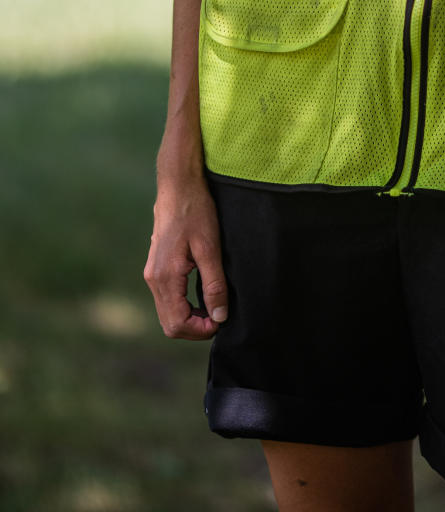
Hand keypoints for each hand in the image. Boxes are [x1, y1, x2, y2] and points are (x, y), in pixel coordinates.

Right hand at [144, 172, 227, 338]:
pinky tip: (200, 295)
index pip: (177, 324)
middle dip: (195, 328)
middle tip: (219, 315)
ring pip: (167, 313)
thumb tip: (219, 316)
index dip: (200, 330)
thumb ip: (214, 284)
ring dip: (189, 317)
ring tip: (213, 306)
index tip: (221, 319)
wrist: (178, 185)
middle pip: (169, 324)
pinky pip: (166, 299)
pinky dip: (182, 306)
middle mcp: (153, 279)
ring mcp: (152, 273)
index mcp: (165, 277)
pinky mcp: (155, 267)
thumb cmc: (196, 212)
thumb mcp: (210, 248)